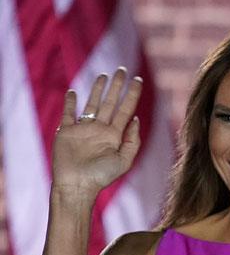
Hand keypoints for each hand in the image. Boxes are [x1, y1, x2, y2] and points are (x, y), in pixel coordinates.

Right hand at [51, 67, 142, 196]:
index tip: (138, 79)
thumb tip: (136, 119)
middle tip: (122, 70)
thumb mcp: (124, 160)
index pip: (126, 109)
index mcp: (115, 135)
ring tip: (103, 75)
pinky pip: (68, 114)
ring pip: (92, 104)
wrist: (77, 185)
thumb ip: (132, 141)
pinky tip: (72, 92)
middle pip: (110, 102)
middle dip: (116, 86)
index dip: (132, 95)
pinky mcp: (66, 132)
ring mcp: (83, 129)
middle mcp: (100, 129)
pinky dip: (70, 103)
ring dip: (97, 90)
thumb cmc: (101, 176)